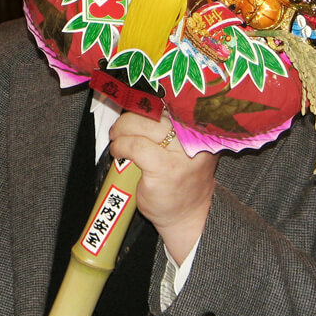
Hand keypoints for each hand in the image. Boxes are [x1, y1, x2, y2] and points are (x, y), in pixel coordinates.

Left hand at [110, 112, 218, 264]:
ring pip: (141, 125)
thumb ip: (169, 128)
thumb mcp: (183, 147)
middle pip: (153, 111)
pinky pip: (134, 147)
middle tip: (119, 128)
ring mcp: (180, 153)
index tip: (130, 103)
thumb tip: (138, 106)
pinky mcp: (164, 168)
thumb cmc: (181, 179)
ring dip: (122, 130)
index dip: (146, 100)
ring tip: (116, 139)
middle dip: (129, 116)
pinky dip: (120, 146)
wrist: (189, 215)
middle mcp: (193, 136)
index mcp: (198, 128)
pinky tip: (117, 152)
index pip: (169, 102)